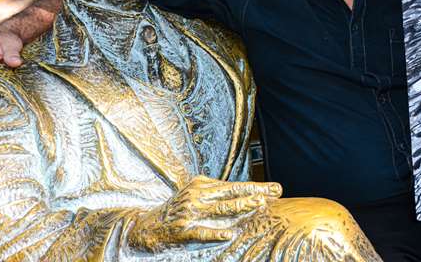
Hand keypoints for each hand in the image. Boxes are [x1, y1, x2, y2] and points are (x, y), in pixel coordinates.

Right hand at [128, 176, 281, 250]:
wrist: (145, 226)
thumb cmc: (178, 212)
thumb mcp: (196, 196)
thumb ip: (219, 196)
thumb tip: (250, 197)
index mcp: (202, 186)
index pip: (234, 186)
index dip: (256, 187)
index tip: (275, 188)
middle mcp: (196, 196)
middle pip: (230, 193)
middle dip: (255, 192)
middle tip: (275, 192)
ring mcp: (189, 213)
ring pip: (219, 209)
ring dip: (240, 206)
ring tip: (258, 205)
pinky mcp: (181, 231)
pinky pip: (201, 233)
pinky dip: (215, 234)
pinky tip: (228, 234)